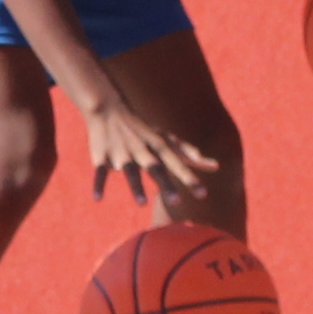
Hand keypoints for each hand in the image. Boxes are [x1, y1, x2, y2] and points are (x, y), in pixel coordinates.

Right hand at [77, 94, 231, 213]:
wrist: (108, 110)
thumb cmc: (142, 129)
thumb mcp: (166, 138)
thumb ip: (189, 153)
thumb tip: (215, 166)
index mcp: (158, 146)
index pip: (177, 165)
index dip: (190, 179)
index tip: (203, 194)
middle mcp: (142, 150)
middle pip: (156, 169)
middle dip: (166, 183)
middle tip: (176, 201)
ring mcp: (122, 154)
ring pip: (130, 171)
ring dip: (135, 186)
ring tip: (142, 203)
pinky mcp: (102, 158)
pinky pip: (100, 172)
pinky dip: (98, 184)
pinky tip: (97, 199)